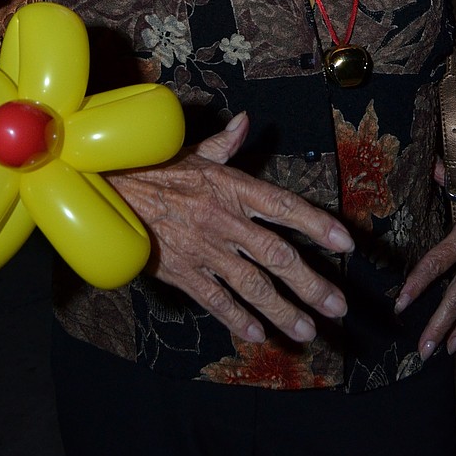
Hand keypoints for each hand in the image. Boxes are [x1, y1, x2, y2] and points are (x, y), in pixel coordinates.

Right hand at [107, 110, 353, 343]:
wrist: (109, 189)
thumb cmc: (155, 168)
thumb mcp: (194, 153)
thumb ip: (225, 143)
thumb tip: (245, 121)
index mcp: (232, 188)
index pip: (284, 206)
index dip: (317, 224)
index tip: (346, 244)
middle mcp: (224, 220)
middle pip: (276, 256)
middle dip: (311, 284)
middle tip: (338, 306)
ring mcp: (204, 249)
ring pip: (252, 285)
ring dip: (283, 310)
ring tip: (308, 330)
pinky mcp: (182, 271)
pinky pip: (216, 300)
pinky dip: (237, 319)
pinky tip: (258, 335)